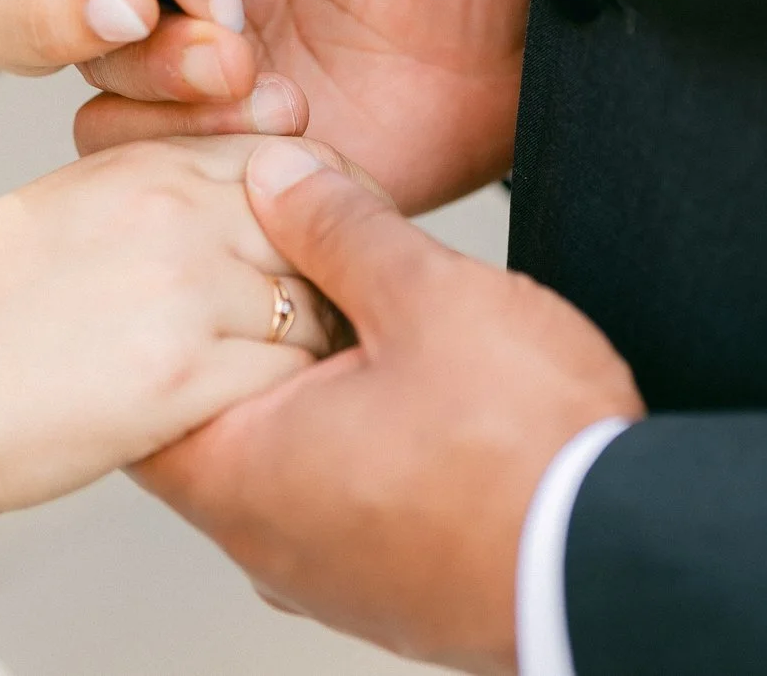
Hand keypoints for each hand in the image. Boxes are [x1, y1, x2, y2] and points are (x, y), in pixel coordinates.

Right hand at [0, 135, 334, 526]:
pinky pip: (288, 381)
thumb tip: (234, 241)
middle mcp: (173, 209)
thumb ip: (153, 212)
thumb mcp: (60, 218)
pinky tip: (246, 428)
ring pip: (318, 309)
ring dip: (313, 352)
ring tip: (280, 389)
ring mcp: (182, 287)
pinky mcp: (179, 374)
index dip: (322, 217)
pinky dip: (285, 409)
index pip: (290, 162)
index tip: (321, 263)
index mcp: (142, 164)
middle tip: (325, 334)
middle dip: (337, 282)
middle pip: (324, 229)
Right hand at [75, 0, 538, 210]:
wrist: (522, 63)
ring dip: (172, 77)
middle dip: (146, 5)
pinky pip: (129, 143)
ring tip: (271, 84)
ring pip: (105, 64)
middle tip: (236, 24)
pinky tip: (286, 124)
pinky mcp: (213, 135)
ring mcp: (197, 55)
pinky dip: (189, 139)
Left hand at [134, 141, 640, 672]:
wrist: (624, 562)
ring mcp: (326, 576)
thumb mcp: (428, 296)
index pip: (141, 395)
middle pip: (211, 422)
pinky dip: (354, 445)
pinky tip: (410, 396)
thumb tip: (279, 176)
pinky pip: (338, 501)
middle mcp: (268, 542)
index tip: (195, 259)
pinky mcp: (386, 589)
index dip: (166, 311)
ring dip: (310, 394)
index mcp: (245, 477)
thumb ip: (339, 228)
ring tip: (364, 329)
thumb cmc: (525, 454)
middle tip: (287, 275)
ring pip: (279, 462)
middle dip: (248, 344)